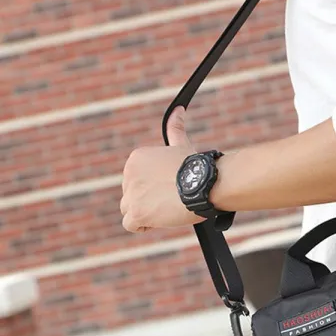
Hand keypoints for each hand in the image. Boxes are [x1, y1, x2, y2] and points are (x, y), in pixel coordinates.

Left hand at [120, 107, 203, 232]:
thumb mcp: (181, 145)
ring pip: (130, 210)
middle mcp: (129, 174)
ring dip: (147, 213)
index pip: (137, 181)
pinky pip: (131, 224)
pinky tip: (161, 217)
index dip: (155, 188)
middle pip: (132, 195)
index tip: (171, 188)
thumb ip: (175, 129)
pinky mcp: (136, 211)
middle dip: (149, 201)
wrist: (206, 183)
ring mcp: (131, 193)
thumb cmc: (198, 167)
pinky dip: (145, 225)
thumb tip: (178, 110)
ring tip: (167, 209)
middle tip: (172, 200)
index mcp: (136, 159)